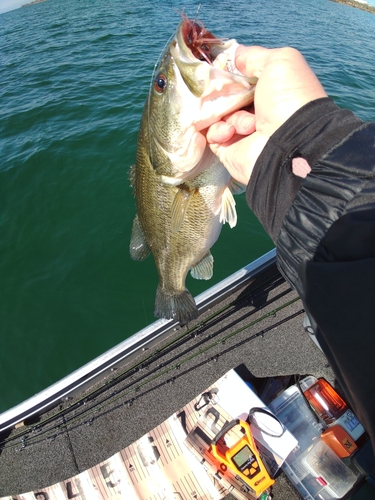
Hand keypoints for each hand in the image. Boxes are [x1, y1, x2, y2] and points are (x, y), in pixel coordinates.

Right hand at [206, 46, 326, 184]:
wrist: (289, 144)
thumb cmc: (289, 99)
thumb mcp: (279, 62)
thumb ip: (254, 55)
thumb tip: (233, 55)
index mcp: (271, 91)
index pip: (242, 78)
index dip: (230, 72)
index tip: (218, 66)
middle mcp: (258, 112)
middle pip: (227, 95)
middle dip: (223, 92)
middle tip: (223, 91)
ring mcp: (242, 133)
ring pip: (218, 113)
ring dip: (228, 113)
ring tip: (247, 122)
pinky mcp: (228, 150)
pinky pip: (212, 134)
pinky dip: (218, 130)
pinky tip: (231, 132)